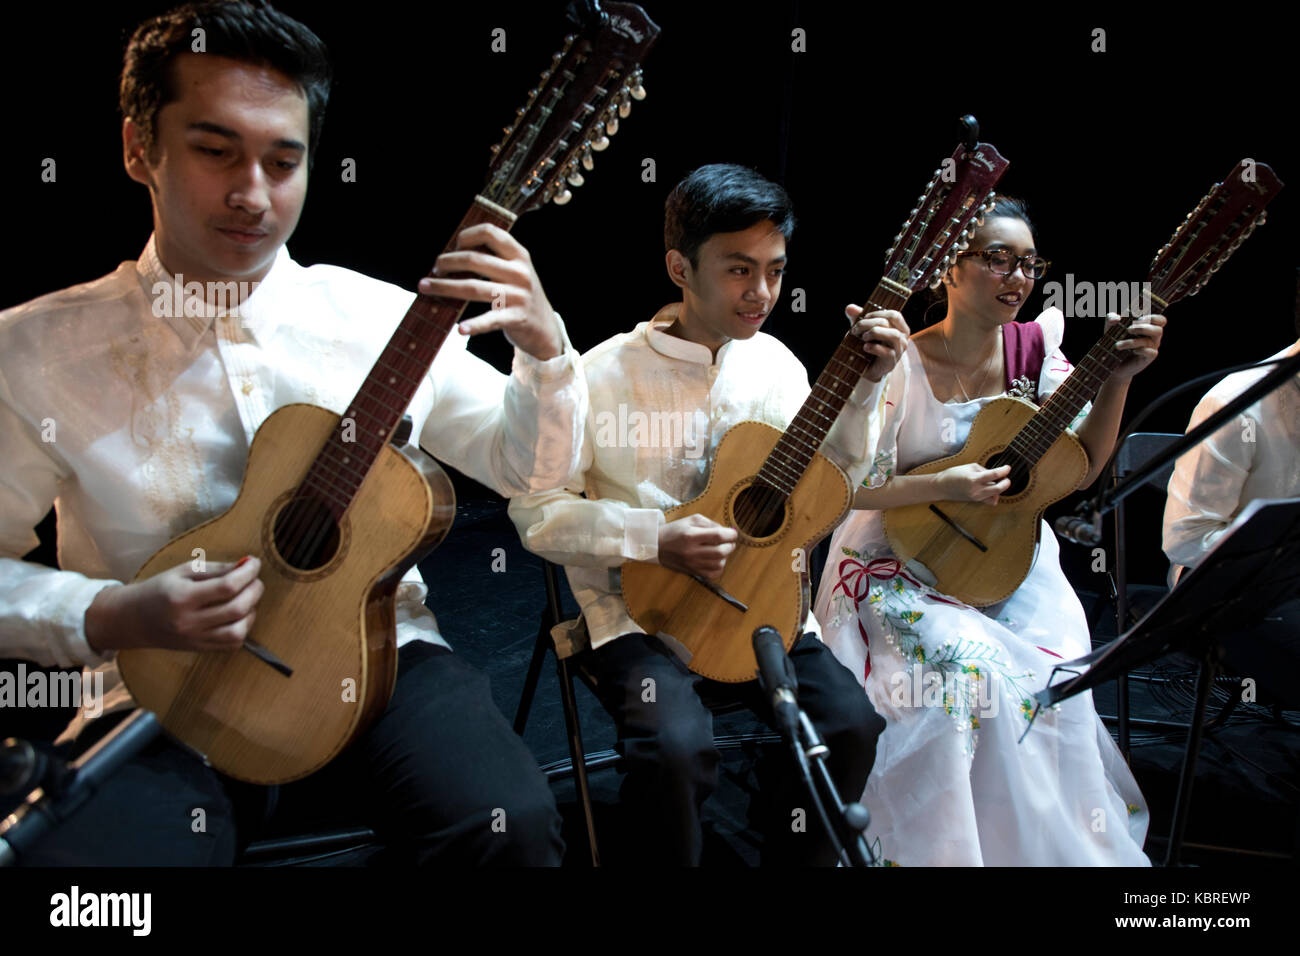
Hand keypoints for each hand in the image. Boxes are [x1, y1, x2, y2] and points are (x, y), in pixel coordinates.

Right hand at [85, 557, 264, 653]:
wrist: (132, 620)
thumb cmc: (159, 590)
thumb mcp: (182, 571)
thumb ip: (215, 569)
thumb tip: (247, 565)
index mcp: (182, 597)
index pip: (227, 586)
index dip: (248, 573)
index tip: (254, 563)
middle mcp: (189, 621)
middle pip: (236, 609)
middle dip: (254, 590)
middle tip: (254, 580)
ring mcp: (195, 639)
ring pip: (238, 631)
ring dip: (251, 612)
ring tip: (247, 599)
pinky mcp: (199, 649)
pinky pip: (231, 644)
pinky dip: (243, 628)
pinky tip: (239, 615)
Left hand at [417, 223, 562, 360]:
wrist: (545, 327)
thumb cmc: (521, 295)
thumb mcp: (516, 270)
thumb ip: (494, 257)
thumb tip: (453, 251)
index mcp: (519, 255)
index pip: (489, 232)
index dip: (466, 236)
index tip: (454, 246)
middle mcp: (519, 272)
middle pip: (475, 259)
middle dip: (447, 262)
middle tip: (434, 269)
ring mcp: (518, 295)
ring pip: (473, 287)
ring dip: (444, 287)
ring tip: (425, 287)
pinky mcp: (516, 318)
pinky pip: (490, 320)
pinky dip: (474, 325)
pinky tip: (459, 329)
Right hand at [656, 514, 737, 580]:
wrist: (655, 546)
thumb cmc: (675, 530)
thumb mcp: (691, 520)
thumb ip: (711, 523)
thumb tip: (728, 531)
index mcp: (691, 535)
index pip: (718, 536)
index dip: (730, 534)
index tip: (732, 532)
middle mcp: (691, 552)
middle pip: (721, 552)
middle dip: (730, 545)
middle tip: (728, 541)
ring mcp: (692, 564)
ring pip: (719, 564)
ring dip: (725, 556)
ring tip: (720, 550)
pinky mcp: (692, 572)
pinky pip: (712, 574)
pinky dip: (718, 567)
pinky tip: (714, 560)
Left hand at [846, 306, 909, 381]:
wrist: (868, 368)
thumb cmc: (869, 344)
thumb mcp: (863, 329)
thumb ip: (858, 318)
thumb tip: (849, 308)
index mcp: (899, 327)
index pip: (894, 314)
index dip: (877, 313)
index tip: (863, 318)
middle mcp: (902, 337)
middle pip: (888, 322)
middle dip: (868, 323)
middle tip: (855, 329)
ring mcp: (899, 350)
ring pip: (893, 335)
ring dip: (874, 332)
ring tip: (863, 337)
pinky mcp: (892, 361)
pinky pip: (887, 352)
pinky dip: (874, 347)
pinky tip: (865, 347)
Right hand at [935, 463, 1010, 504]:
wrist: (942, 486)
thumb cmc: (953, 474)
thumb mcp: (969, 467)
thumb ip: (984, 470)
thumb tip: (994, 474)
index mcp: (974, 478)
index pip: (994, 475)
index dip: (1003, 470)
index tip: (1008, 467)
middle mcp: (976, 490)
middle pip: (998, 488)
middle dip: (1006, 483)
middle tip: (1007, 478)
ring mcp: (976, 497)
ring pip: (996, 496)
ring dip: (999, 489)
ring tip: (996, 482)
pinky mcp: (976, 501)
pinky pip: (990, 500)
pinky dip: (993, 495)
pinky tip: (991, 490)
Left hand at [1108, 312, 1164, 380]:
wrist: (1110, 362)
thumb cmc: (1114, 341)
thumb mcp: (1110, 328)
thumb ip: (1111, 319)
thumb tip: (1116, 318)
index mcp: (1148, 327)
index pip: (1160, 320)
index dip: (1154, 318)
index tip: (1138, 318)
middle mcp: (1153, 337)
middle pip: (1159, 330)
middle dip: (1143, 328)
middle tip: (1128, 329)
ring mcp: (1151, 348)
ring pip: (1149, 342)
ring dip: (1132, 342)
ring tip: (1117, 345)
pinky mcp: (1147, 359)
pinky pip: (1151, 353)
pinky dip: (1142, 350)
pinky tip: (1133, 351)